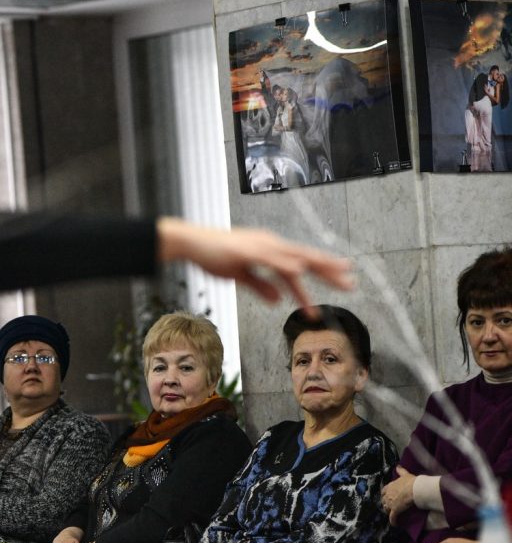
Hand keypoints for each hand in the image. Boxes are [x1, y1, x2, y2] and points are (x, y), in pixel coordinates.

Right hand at [156, 219, 352, 312]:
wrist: (191, 243)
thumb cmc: (212, 255)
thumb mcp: (240, 275)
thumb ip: (260, 286)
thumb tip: (277, 299)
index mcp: (269, 249)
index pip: (301, 260)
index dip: (323, 268)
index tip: (342, 276)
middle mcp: (270, 244)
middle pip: (306, 257)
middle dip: (329, 270)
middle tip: (351, 282)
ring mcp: (262, 246)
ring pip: (296, 259)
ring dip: (318, 270)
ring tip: (338, 279)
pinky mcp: (250, 252)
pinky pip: (274, 261)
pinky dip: (289, 268)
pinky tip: (301, 272)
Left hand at [382, 466, 416, 523]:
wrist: (415, 489)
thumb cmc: (411, 482)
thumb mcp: (405, 475)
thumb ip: (401, 471)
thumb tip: (398, 466)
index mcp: (390, 486)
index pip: (384, 491)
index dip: (385, 494)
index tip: (387, 496)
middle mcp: (388, 495)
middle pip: (384, 500)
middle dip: (385, 503)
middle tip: (389, 506)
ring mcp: (391, 503)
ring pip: (386, 508)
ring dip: (388, 511)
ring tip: (391, 514)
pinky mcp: (395, 510)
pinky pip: (392, 517)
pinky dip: (393, 521)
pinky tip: (394, 524)